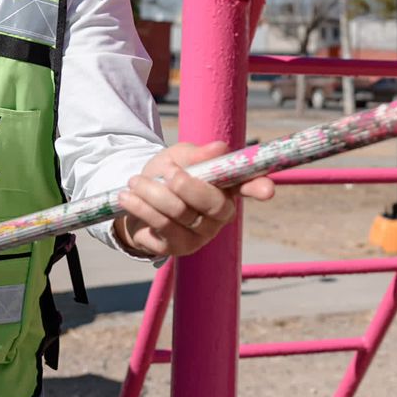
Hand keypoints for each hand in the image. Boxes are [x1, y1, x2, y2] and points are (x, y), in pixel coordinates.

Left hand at [114, 141, 274, 258]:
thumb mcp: (179, 157)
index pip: (249, 187)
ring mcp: (199, 235)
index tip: (267, 190)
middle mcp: (219, 215)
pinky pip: (161, 227)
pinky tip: (128, 197)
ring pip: (180, 214)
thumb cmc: (167, 175)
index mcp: (227, 188)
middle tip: (168, 172)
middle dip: (188, 186)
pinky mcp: (177, 248)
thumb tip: (218, 148)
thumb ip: (196, 154)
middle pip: (213, 204)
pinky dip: (142, 208)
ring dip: (154, 193)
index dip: (259, 188)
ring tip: (134, 180)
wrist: (137, 199)